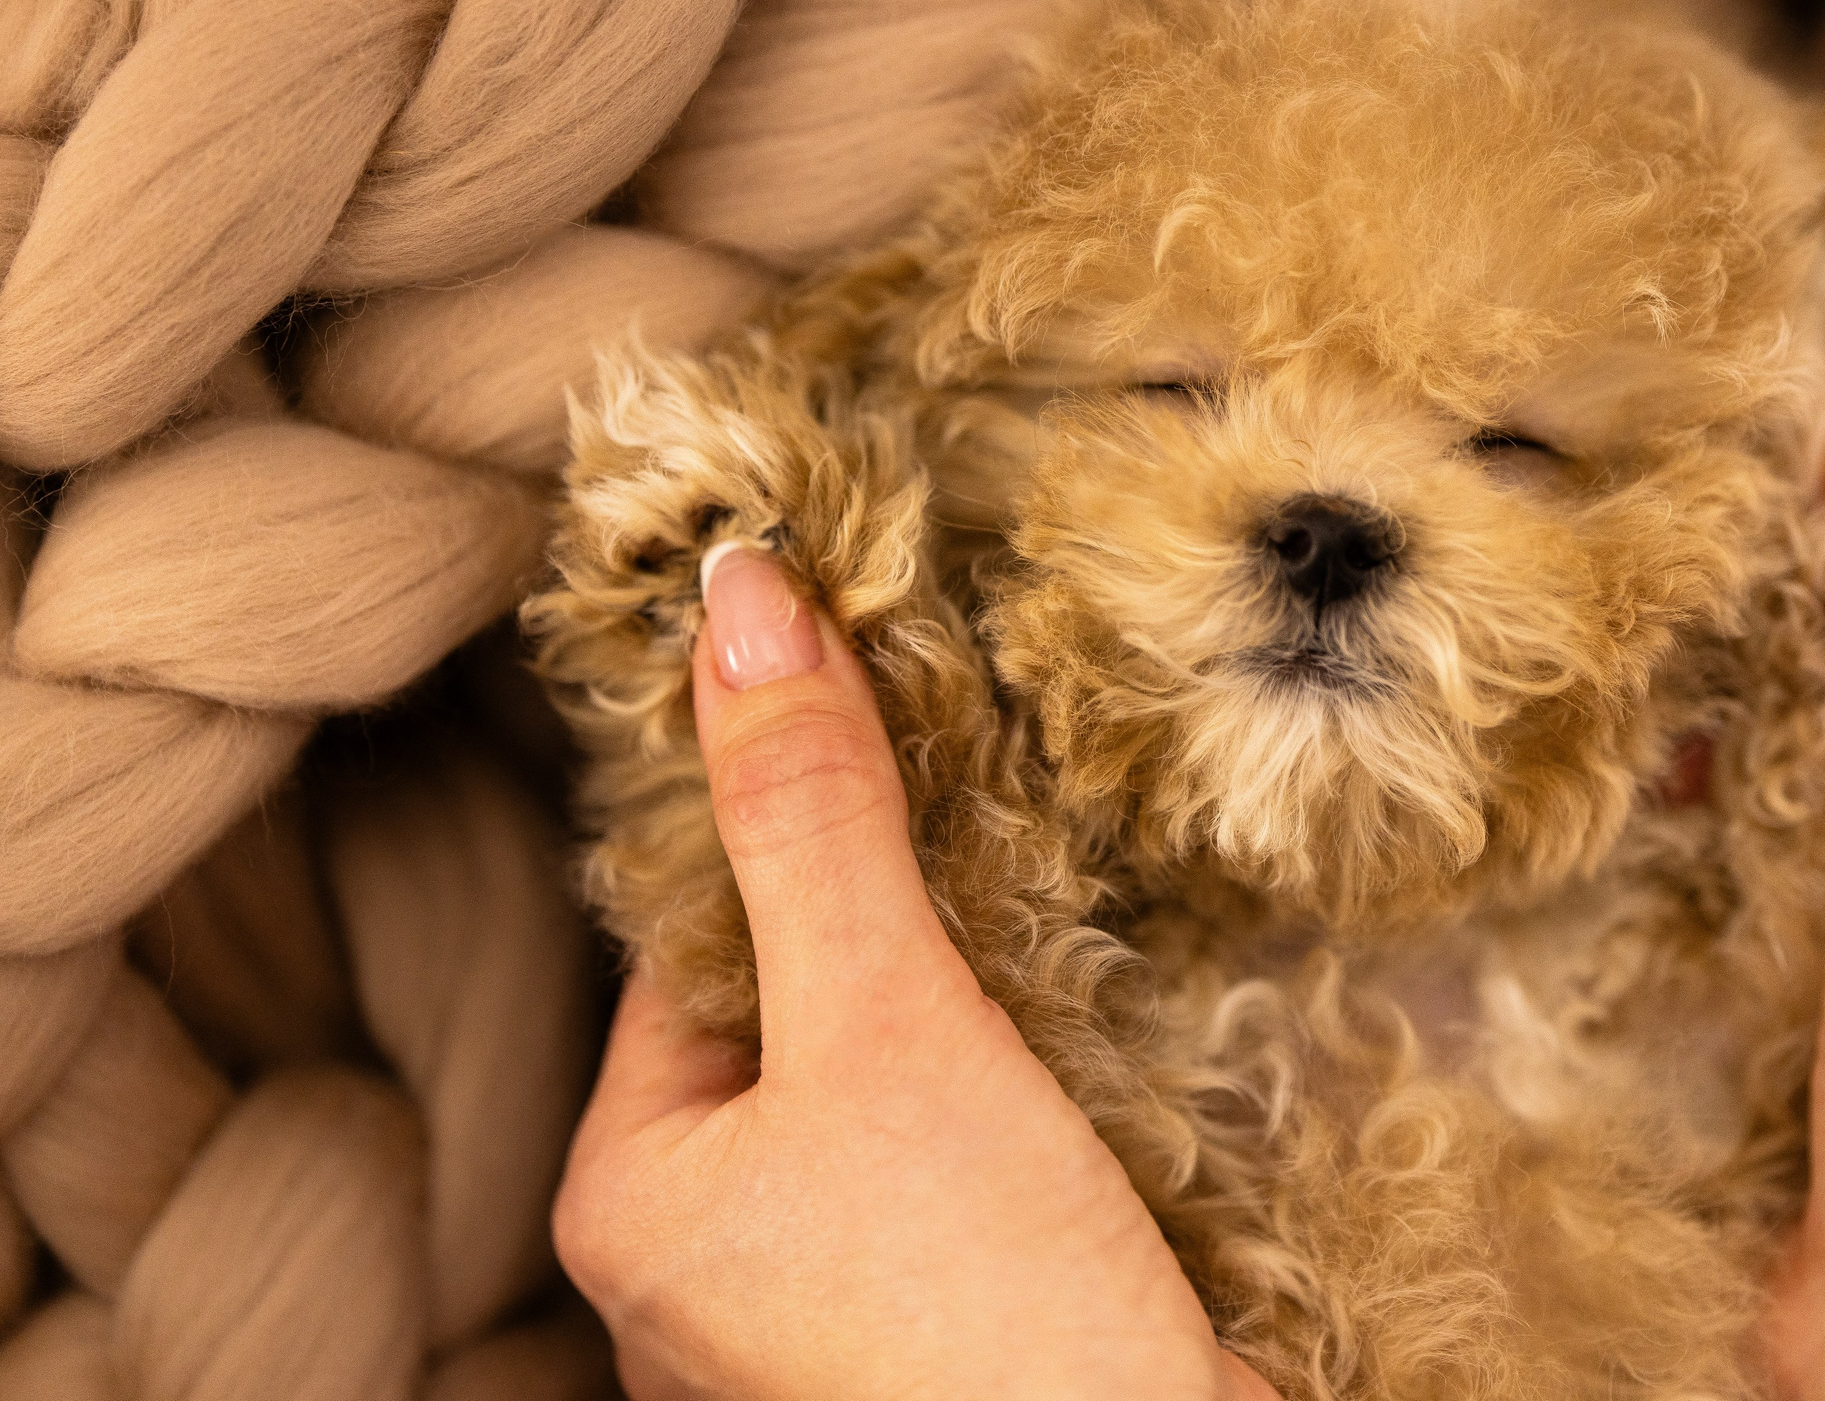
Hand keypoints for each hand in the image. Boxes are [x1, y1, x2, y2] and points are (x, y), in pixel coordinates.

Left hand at [553, 543, 1279, 1400]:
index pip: (690, 951)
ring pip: (892, 1092)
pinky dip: (1024, 1104)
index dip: (785, 833)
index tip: (877, 727)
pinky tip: (1087, 1065)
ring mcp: (827, 1307)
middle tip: (987, 825)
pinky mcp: (949, 1326)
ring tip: (1050, 938)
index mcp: (634, 1197)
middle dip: (897, 930)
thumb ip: (814, 822)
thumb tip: (741, 603)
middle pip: (797, 1019)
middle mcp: (707, 1266)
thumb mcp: (886, 1028)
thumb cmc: (978, 1309)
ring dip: (973, 1014)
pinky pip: (965, 1169)